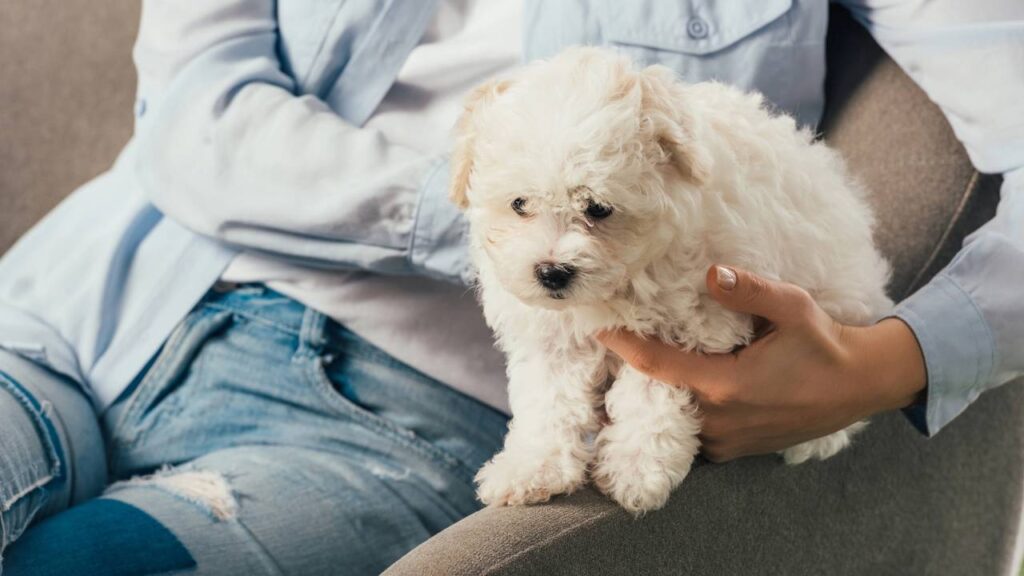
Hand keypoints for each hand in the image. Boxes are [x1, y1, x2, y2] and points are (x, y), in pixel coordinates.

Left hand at [598, 265, 926, 462]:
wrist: (861, 386)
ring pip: (673, 423)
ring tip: (628, 376)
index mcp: (726, 387)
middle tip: (604, 355)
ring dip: (653, 402)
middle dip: (629, 380)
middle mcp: (721, 421)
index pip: (656, 366)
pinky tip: (670, 395)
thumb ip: (749, 290)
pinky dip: (678, 417)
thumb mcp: (793, 307)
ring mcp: (728, 442)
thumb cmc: (825, 344)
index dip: (623, 346)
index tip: (598, 328)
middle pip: (657, 399)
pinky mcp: (737, 450)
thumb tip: (711, 272)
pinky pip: (694, 436)